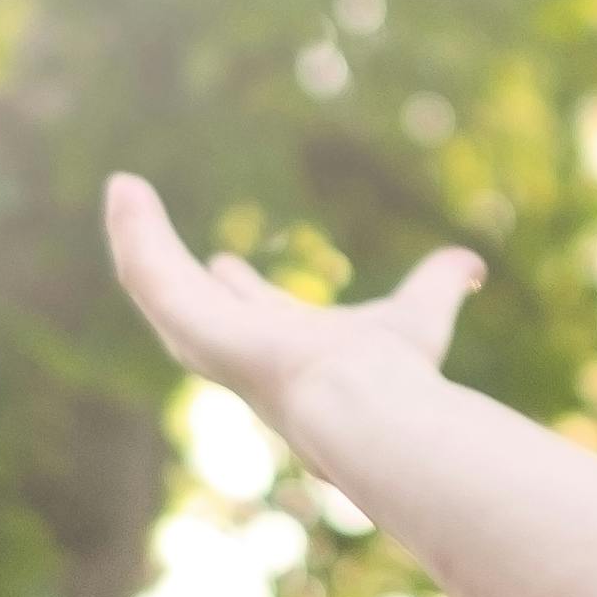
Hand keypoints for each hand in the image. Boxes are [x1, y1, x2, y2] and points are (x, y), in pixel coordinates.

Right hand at [103, 172, 480, 439]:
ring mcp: (208, 340)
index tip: (227, 267)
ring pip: (159, 283)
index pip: (254, 315)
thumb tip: (473, 264)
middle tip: (145, 228)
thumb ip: (441, 284)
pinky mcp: (188, 325)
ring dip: (137, 237)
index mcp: (290, 348)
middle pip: (195, 302)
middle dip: (172, 266)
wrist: (366, 405)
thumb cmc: (396, 374)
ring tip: (122, 190)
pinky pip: (148, 272)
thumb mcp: (423, 312)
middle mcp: (243, 348)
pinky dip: (133, 232)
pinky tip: (123, 190)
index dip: (240, 290)